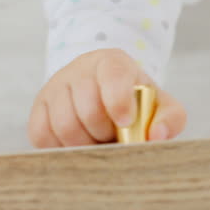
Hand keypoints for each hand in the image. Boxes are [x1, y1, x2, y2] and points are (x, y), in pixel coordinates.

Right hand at [27, 48, 187, 147]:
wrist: (105, 95)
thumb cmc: (135, 102)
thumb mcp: (159, 104)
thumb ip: (170, 118)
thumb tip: (156, 136)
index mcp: (113, 62)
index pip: (113, 75)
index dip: (118, 101)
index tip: (125, 122)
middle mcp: (80, 69)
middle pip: (88, 108)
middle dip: (104, 133)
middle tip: (112, 138)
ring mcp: (56, 86)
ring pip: (64, 124)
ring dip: (84, 144)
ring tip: (96, 143)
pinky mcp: (39, 106)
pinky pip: (42, 134)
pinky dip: (61, 148)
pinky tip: (77, 144)